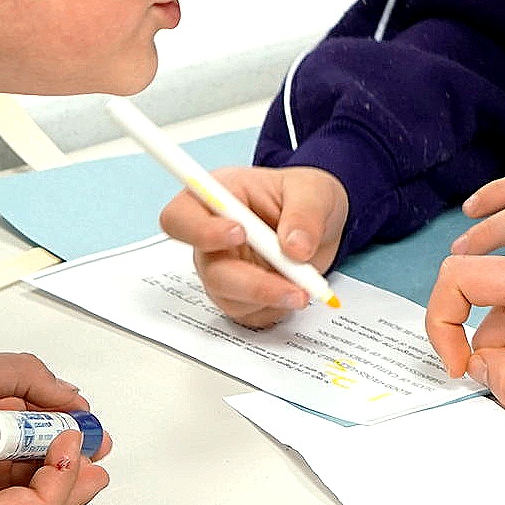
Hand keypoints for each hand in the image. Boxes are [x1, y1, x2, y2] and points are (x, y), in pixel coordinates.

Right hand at [158, 165, 348, 326]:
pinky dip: (276, 309)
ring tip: (306, 288)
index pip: (181, 217)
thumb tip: (294, 248)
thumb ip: (304, 213)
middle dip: (252, 283)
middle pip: (209, 270)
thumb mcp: (314, 189)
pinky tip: (296, 290)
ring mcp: (224, 270)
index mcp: (218, 197)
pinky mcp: (240, 296)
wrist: (322, 220)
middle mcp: (213, 238)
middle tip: (294, 287)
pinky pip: (249, 314)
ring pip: (229, 297)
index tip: (239, 233)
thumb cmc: (305, 195)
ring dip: (269, 298)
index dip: (200, 231)